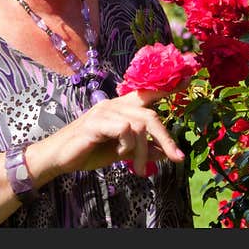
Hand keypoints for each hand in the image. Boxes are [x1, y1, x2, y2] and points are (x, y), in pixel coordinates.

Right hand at [31, 89, 184, 179]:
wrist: (60, 158)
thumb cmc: (89, 151)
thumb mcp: (121, 153)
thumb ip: (142, 149)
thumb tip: (164, 153)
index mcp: (120, 107)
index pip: (146, 93)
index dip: (167, 87)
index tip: (189, 79)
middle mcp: (113, 104)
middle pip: (150, 114)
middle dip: (166, 138)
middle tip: (177, 158)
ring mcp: (104, 111)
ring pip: (140, 124)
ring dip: (144, 151)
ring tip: (140, 169)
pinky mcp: (96, 122)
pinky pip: (124, 129)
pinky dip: (127, 145)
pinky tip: (117, 155)